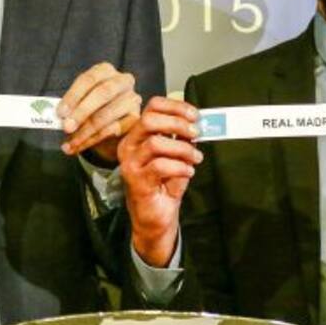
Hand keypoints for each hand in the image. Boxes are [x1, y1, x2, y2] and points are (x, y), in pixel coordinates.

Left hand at [58, 62, 140, 162]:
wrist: (111, 124)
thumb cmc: (92, 107)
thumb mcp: (80, 102)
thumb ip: (70, 107)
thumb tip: (59, 118)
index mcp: (104, 70)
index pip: (89, 79)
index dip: (73, 96)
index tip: (60, 113)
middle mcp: (122, 81)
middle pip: (102, 93)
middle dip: (82, 112)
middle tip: (66, 127)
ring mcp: (132, 99)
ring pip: (107, 114)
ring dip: (85, 131)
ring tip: (70, 143)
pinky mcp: (136, 118)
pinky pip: (113, 130)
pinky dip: (92, 140)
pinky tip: (79, 147)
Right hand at [117, 97, 201, 266]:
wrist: (156, 217)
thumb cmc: (165, 184)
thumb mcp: (177, 155)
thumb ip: (182, 138)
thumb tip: (196, 123)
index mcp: (138, 135)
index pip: (152, 107)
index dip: (175, 107)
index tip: (194, 115)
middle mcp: (129, 146)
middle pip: (150, 120)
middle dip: (178, 124)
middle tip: (195, 133)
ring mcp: (130, 163)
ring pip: (156, 143)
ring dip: (182, 149)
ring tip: (195, 158)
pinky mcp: (136, 181)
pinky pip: (160, 166)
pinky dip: (179, 167)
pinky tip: (188, 171)